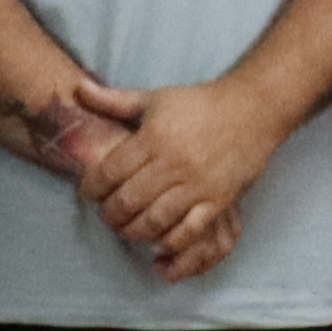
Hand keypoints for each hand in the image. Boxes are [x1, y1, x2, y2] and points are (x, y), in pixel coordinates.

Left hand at [67, 74, 280, 279]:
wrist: (253, 108)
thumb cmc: (201, 103)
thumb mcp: (155, 98)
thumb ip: (113, 100)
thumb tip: (78, 88)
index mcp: (153, 138)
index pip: (108, 172)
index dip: (91, 188)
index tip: (88, 193)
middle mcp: (172, 163)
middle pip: (127, 201)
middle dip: (109, 215)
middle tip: (107, 214)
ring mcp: (197, 184)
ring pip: (154, 220)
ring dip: (134, 231)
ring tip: (128, 229)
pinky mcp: (218, 199)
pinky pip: (189, 230)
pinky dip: (170, 242)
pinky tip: (159, 241)